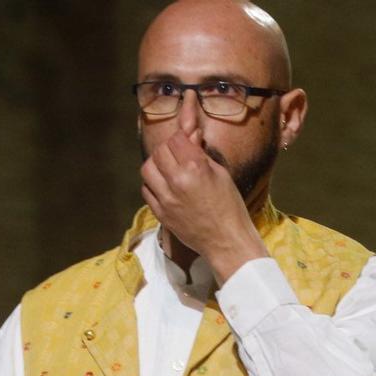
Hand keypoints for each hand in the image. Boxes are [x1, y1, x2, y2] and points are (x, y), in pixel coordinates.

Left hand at [139, 128, 266, 280]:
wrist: (226, 240)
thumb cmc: (229, 207)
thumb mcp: (221, 174)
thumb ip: (201, 154)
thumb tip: (191, 135)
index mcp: (195, 168)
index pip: (175, 139)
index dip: (180, 138)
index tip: (185, 142)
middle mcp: (177, 181)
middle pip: (159, 151)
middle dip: (168, 149)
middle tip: (177, 155)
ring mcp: (166, 199)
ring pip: (147, 169)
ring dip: (156, 165)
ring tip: (167, 169)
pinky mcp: (160, 213)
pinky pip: (146, 190)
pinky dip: (152, 184)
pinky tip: (164, 186)